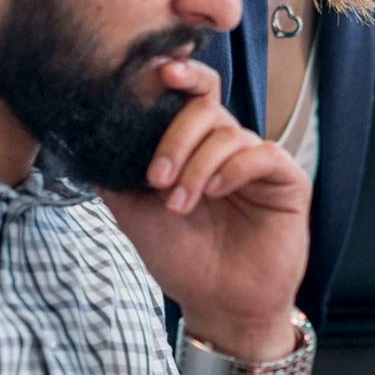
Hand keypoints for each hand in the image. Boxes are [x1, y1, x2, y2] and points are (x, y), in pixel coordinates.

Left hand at [101, 58, 307, 360]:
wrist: (216, 303)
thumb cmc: (182, 257)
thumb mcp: (134, 211)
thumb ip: (115, 172)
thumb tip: (87, 136)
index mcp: (196, 146)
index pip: (191, 94)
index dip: (179, 75)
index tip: (156, 71)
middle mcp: (228, 146)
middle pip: (206, 106)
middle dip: (176, 135)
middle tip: (156, 178)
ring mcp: (258, 162)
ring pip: (229, 133)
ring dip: (197, 166)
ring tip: (181, 204)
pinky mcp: (287, 180)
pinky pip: (263, 153)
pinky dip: (234, 168)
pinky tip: (215, 192)